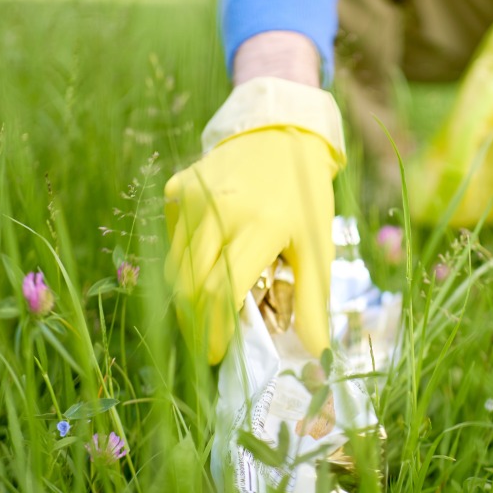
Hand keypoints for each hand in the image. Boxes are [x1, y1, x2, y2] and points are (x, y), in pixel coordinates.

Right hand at [165, 127, 338, 363]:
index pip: (222, 291)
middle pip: (190, 283)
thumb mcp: (318, 248)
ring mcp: (194, 194)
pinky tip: (206, 262)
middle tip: (206, 342)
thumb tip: (321, 358)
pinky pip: (171, 238)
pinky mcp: (178, 185)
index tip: (217, 355)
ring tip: (207, 308)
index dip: (214, 330)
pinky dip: (183, 260)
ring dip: (187, 294)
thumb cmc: (306, 197)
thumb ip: (315, 303)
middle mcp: (221, 209)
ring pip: (175, 264)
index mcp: (261, 226)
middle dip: (194, 321)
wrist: (283, 135)